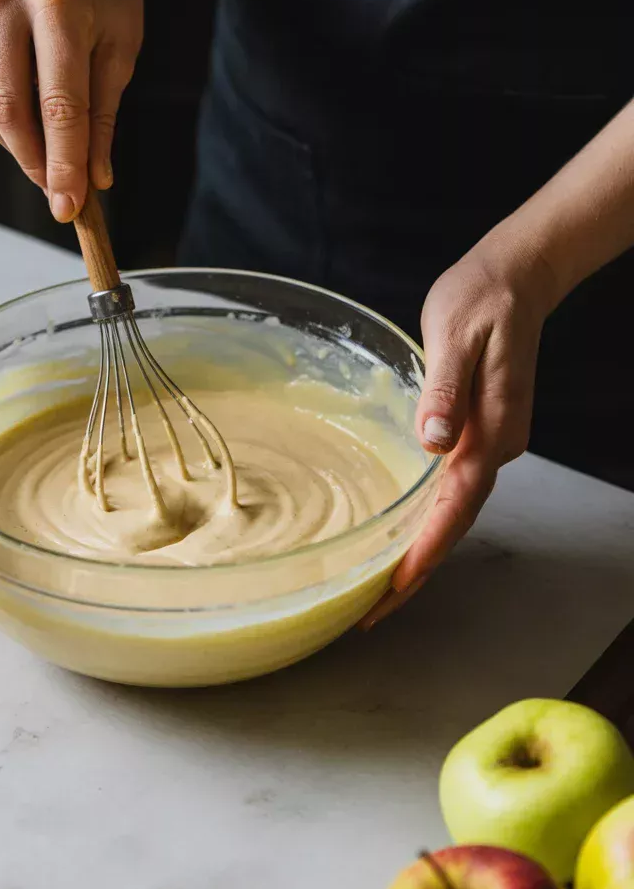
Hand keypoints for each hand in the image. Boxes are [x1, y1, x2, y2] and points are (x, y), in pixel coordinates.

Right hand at [0, 0, 141, 221]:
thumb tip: (92, 181)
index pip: (59, 104)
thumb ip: (102, 119)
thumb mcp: (120, 56)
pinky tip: (31, 115)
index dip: (64, 163)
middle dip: (36, 162)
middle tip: (59, 195)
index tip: (70, 207)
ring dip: (20, 146)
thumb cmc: (107, 4)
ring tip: (51, 157)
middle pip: (11, 109)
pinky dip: (5, 120)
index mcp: (58, 5)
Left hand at [360, 233, 556, 629]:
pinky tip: (404, 528)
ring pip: (455, 509)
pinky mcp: (484, 430)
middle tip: (371, 611)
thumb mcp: (455, 336)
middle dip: (416, 571)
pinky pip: (454, 487)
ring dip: (422, 549)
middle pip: (455, 523)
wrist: (517, 277)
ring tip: (381, 586)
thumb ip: (445, 391)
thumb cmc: (480, 299)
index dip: (423, 554)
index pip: (454, 507)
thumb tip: (432, 443)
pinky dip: (429, 517)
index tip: (393, 593)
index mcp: (490, 429)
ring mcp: (494, 439)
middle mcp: (497, 444)